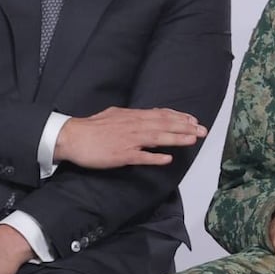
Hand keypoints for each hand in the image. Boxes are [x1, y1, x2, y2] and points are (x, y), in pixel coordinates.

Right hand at [53, 106, 206, 168]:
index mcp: (132, 116)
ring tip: (192, 140)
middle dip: (185, 127)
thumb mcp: (114, 114)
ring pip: (157, 138)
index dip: (178, 117)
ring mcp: (128, 140)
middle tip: (202, 130)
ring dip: (176, 139)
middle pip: (164, 124)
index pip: (160, 114)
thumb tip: (146, 115)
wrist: (72, 137)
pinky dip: (155, 157)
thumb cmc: (92, 128)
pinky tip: (168, 159)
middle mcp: (133, 125)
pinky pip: (141, 156)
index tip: (193, 120)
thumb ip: (132, 116)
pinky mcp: (121, 155)